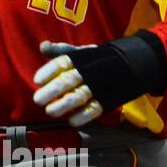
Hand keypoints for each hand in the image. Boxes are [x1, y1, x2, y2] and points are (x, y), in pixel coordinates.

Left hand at [31, 32, 166, 127]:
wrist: (130, 64)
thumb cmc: (95, 59)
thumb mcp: (80, 52)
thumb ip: (59, 51)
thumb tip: (42, 46)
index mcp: (81, 57)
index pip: (63, 62)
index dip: (48, 71)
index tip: (37, 80)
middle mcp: (89, 71)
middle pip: (69, 80)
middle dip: (52, 90)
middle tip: (38, 99)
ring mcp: (99, 86)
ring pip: (80, 96)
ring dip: (64, 105)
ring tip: (50, 111)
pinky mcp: (108, 100)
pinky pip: (95, 109)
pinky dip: (83, 116)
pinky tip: (71, 121)